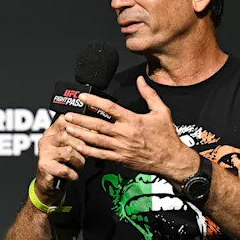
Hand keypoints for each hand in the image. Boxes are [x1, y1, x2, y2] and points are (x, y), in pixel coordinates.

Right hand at [34, 115, 86, 203]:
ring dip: (79, 161)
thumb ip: (78, 137)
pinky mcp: (45, 167)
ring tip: (79, 166)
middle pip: (67, 136)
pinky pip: (65, 169)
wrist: (49, 184)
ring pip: (68, 152)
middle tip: (86, 155)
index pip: (65, 120)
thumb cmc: (63, 164)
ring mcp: (44, 154)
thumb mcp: (70, 147)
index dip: (80, 126)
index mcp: (51, 132)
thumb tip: (96, 128)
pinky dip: (73, 175)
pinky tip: (73, 176)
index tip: (92, 132)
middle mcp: (46, 140)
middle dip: (82, 147)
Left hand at [63, 76, 199, 183]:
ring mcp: (121, 148)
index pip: (109, 108)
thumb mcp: (162, 111)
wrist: (171, 159)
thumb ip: (149, 94)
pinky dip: (89, 151)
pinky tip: (78, 146)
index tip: (83, 96)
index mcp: (133, 120)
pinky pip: (101, 155)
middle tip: (68, 115)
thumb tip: (140, 80)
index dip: (94, 101)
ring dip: (80, 134)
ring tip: (68, 129)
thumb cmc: (167, 136)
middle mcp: (124, 134)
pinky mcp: (120, 159)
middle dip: (81, 120)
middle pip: (98, 125)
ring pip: (96, 140)